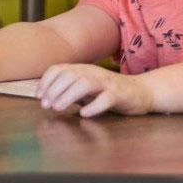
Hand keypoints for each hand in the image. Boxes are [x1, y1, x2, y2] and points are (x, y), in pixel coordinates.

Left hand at [37, 63, 154, 117]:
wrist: (142, 91)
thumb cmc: (108, 92)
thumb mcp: (86, 88)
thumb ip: (68, 91)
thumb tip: (47, 98)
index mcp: (82, 69)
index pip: (58, 69)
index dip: (46, 82)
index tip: (39, 97)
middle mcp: (92, 73)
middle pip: (69, 76)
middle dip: (54, 90)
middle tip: (46, 106)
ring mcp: (107, 83)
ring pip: (84, 84)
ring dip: (68, 96)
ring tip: (58, 108)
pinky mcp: (119, 95)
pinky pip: (106, 98)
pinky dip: (93, 106)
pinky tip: (84, 114)